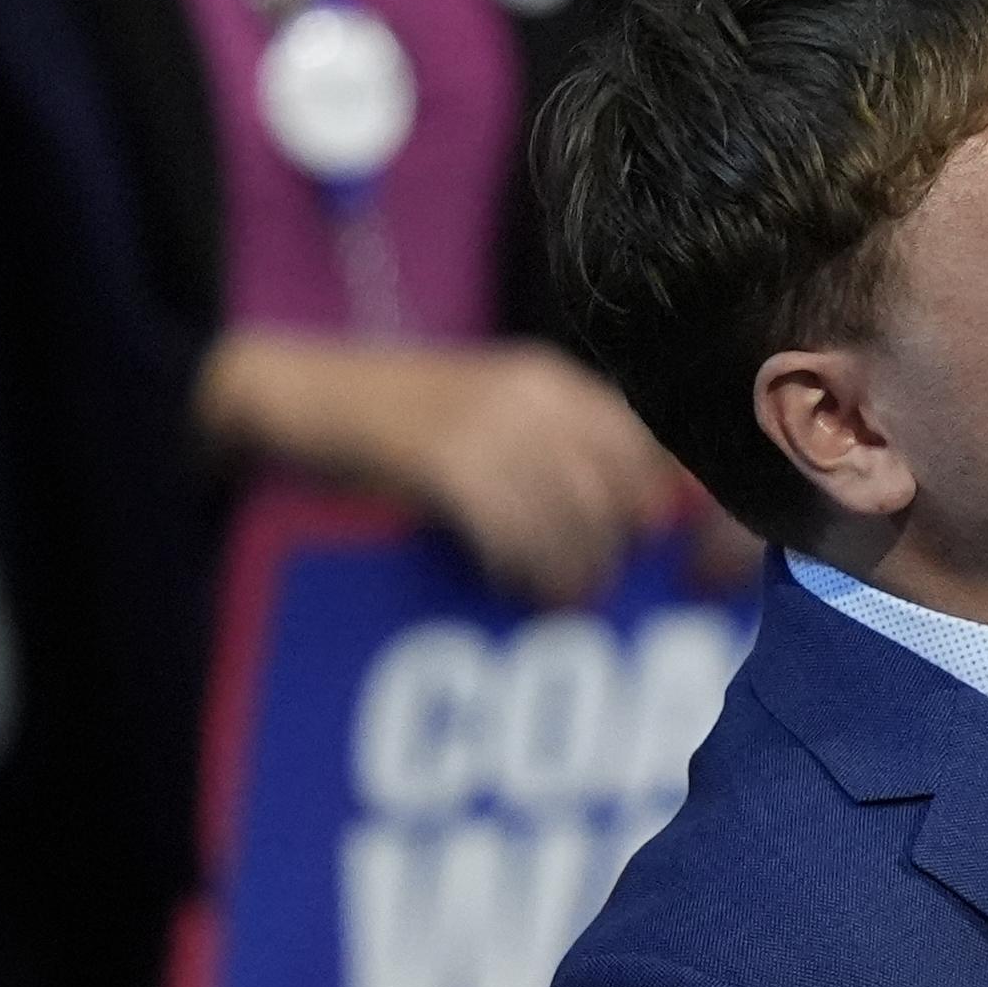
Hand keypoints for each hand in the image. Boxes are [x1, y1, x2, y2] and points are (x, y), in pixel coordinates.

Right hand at [197, 331, 686, 604]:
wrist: (303, 390)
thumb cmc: (404, 419)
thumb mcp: (495, 416)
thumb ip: (562, 455)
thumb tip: (643, 526)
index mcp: (557, 383)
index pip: (650, 450)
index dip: (680, 514)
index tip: (684, 563)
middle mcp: (537, 397)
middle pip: (619, 493)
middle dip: (614, 553)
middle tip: (595, 593)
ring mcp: (492, 424)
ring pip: (571, 519)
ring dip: (571, 572)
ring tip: (558, 602)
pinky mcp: (447, 459)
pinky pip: (513, 529)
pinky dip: (519, 569)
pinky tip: (510, 585)